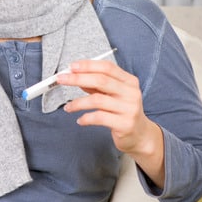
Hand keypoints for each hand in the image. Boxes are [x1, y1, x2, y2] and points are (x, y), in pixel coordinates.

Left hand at [61, 59, 164, 186]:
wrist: (140, 135)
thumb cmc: (122, 111)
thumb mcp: (112, 94)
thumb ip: (96, 85)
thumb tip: (75, 75)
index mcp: (129, 81)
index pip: (107, 67)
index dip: (88, 65)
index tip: (71, 66)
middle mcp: (131, 93)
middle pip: (101, 80)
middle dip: (77, 78)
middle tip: (61, 80)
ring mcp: (129, 109)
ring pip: (97, 100)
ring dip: (78, 102)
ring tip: (68, 107)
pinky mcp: (125, 124)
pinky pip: (99, 117)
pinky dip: (86, 118)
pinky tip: (80, 120)